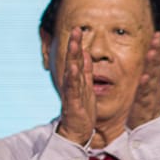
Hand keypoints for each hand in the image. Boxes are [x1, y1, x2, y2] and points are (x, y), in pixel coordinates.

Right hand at [54, 27, 98, 146]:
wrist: (77, 131)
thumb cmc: (82, 110)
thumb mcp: (87, 87)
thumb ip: (86, 71)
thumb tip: (84, 53)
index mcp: (77, 79)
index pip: (76, 58)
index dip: (77, 43)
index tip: (78, 28)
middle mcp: (72, 84)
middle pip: (72, 61)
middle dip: (73, 45)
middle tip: (76, 29)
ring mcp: (71, 93)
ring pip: (71, 72)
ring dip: (72, 57)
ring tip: (74, 43)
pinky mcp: (73, 103)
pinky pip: (73, 89)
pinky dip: (73, 78)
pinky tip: (74, 68)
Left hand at [129, 32, 159, 127]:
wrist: (147, 128)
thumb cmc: (146, 103)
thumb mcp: (149, 84)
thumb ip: (152, 69)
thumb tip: (156, 54)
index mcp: (153, 78)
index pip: (156, 60)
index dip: (158, 48)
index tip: (158, 33)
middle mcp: (154, 84)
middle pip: (156, 65)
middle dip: (157, 50)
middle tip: (158, 36)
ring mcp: (150, 95)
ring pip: (152, 77)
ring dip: (152, 64)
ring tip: (151, 52)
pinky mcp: (144, 105)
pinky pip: (145, 94)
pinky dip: (146, 85)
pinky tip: (144, 77)